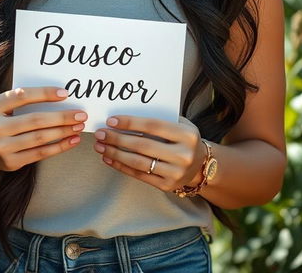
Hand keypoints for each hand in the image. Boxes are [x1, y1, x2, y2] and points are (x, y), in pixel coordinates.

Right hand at [0, 87, 85, 170]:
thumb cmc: (2, 118)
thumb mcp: (4, 104)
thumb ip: (23, 98)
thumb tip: (61, 96)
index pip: (23, 96)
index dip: (45, 94)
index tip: (65, 94)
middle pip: (35, 120)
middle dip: (62, 117)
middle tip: (81, 114)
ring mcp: (1, 147)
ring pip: (40, 138)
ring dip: (63, 131)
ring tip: (79, 126)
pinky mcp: (10, 162)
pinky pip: (40, 153)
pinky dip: (59, 146)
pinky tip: (71, 140)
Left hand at [92, 115, 206, 191]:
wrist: (201, 165)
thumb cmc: (183, 139)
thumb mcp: (180, 124)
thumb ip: (159, 119)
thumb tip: (125, 115)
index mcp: (187, 135)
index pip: (153, 126)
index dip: (130, 123)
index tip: (111, 121)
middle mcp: (183, 155)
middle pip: (142, 145)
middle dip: (117, 139)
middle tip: (100, 133)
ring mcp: (176, 173)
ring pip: (138, 162)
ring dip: (115, 153)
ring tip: (100, 146)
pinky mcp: (167, 186)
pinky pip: (139, 175)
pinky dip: (121, 166)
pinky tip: (109, 158)